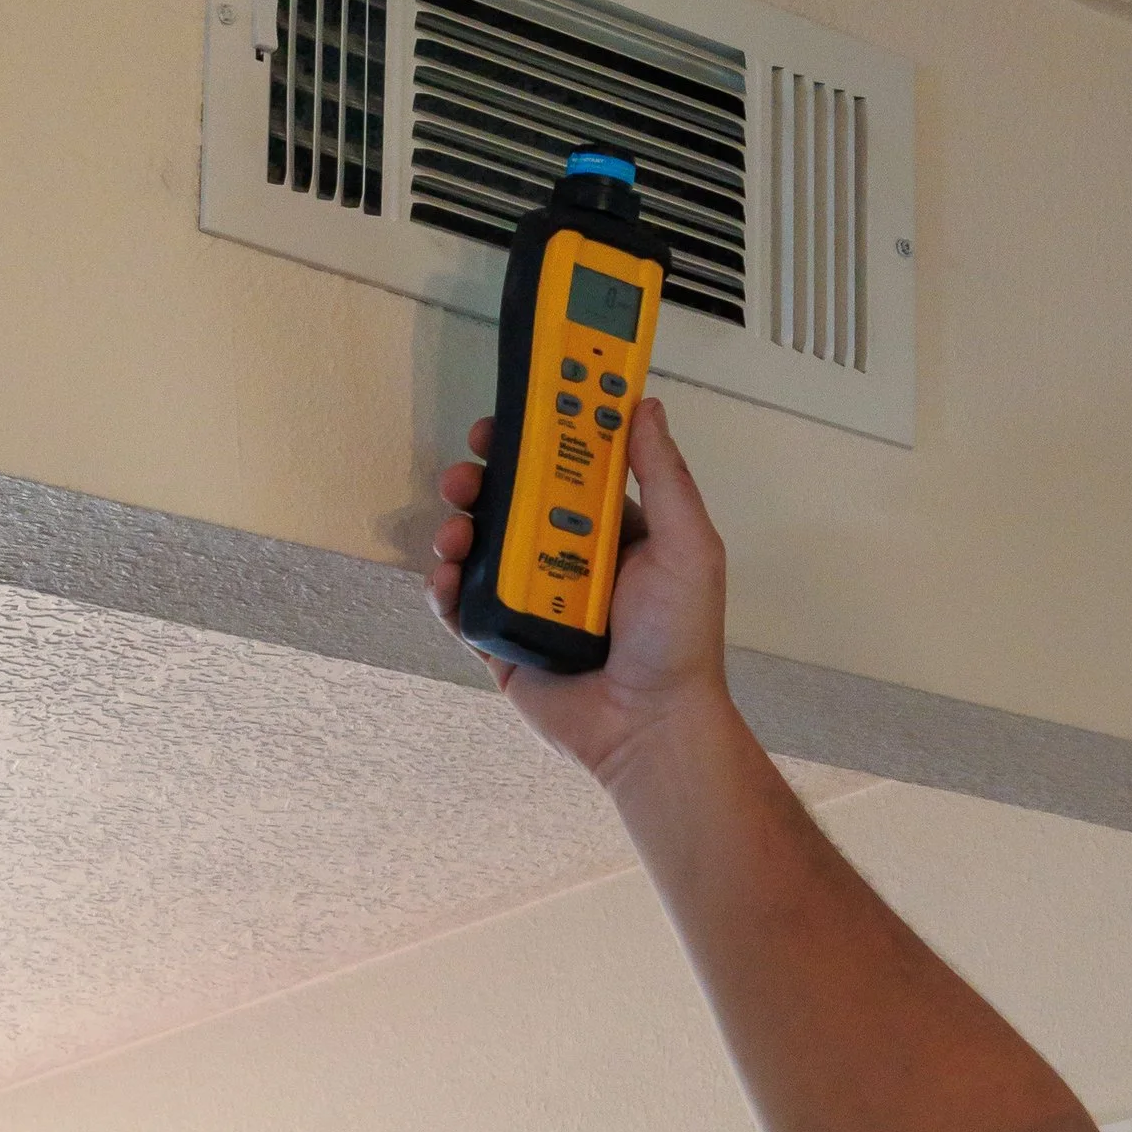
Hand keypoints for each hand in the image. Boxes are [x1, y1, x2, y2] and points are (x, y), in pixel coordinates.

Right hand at [424, 397, 733, 783]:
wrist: (650, 727)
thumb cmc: (677, 637)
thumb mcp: (688, 545)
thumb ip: (663, 475)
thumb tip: (642, 404)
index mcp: (612, 533)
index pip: (565, 472)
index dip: (535, 440)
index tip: (510, 416)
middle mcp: (567, 562)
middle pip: (511, 503)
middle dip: (482, 480)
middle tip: (466, 471)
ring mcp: (530, 602)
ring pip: (477, 549)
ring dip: (456, 527)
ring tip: (454, 530)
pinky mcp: (502, 642)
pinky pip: (460, 606)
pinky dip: (443, 586)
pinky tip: (445, 577)